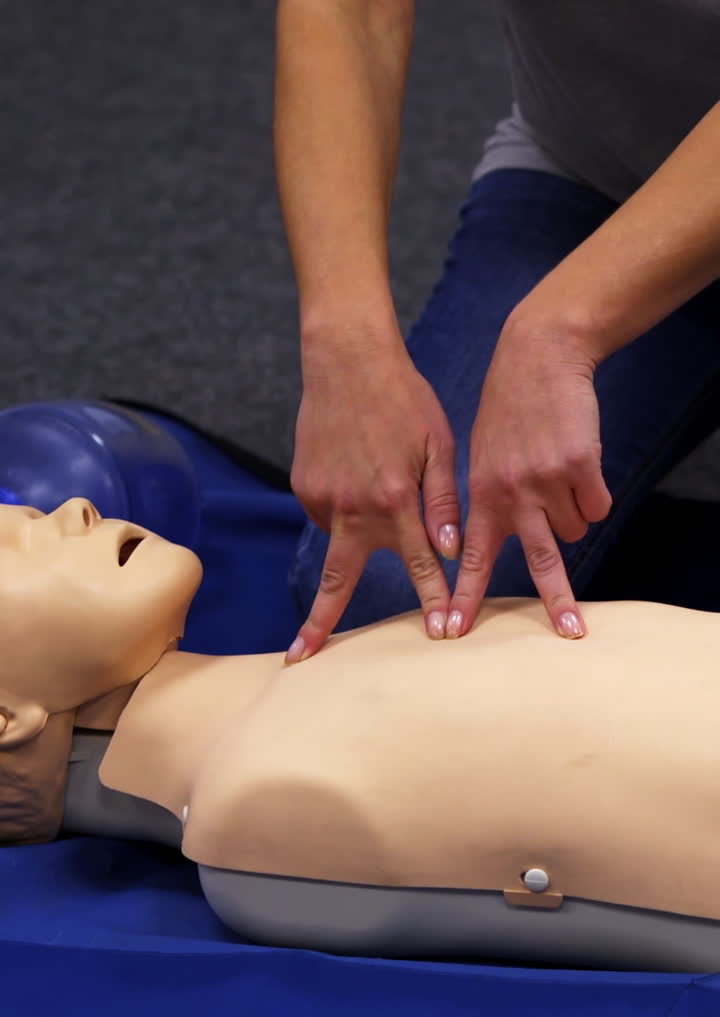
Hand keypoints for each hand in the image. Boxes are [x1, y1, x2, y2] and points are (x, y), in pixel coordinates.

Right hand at [288, 333, 460, 660]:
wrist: (346, 359)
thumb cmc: (403, 399)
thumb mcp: (438, 444)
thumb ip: (444, 499)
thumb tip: (448, 548)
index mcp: (395, 499)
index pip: (417, 564)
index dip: (431, 601)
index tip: (438, 635)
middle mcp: (354, 507)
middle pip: (337, 580)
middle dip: (319, 624)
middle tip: (300, 657)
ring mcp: (322, 497)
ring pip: (339, 538)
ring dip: (352, 536)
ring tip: (365, 485)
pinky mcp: (303, 485)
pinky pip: (326, 513)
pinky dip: (343, 507)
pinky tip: (354, 472)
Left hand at [447, 314, 611, 638]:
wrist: (538, 357)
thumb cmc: (506, 410)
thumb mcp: (478, 455)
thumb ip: (481, 502)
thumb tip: (476, 547)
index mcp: (482, 495)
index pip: (473, 557)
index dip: (466, 596)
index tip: (455, 631)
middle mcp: (512, 492)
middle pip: (539, 560)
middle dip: (557, 601)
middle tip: (569, 632)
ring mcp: (547, 479)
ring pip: (574, 530)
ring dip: (571, 514)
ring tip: (556, 476)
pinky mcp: (580, 464)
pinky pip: (597, 507)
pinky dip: (593, 495)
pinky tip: (578, 466)